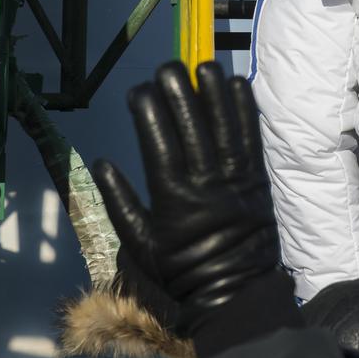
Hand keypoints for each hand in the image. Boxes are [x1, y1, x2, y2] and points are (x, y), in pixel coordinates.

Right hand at [93, 61, 280, 335]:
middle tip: (166, 68)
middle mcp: (205, 182)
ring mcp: (235, 177)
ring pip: (225, 123)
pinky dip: (245, 107)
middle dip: (177, 90)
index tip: (136, 91)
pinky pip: (252, 134)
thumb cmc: (182, 270)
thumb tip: (100, 163)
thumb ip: (119, 204)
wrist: (236, 291)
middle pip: (191, 125)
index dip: (147, 111)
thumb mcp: (141, 246)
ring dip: (213, 90)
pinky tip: (236, 82)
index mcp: (173, 200)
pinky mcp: (258, 175)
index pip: (158, 143)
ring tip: (201, 65)